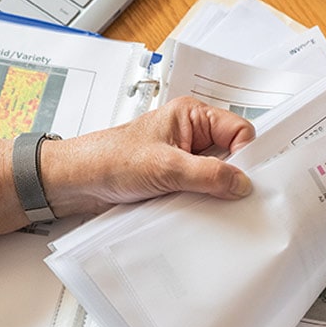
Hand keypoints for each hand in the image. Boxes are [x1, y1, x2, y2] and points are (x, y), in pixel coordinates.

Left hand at [41, 96, 254, 216]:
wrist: (77, 181)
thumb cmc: (111, 160)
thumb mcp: (166, 167)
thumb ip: (208, 175)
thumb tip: (242, 183)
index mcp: (192, 115)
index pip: (239, 131)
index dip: (247, 155)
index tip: (248, 180)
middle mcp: (192, 134)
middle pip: (232, 154)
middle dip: (233, 176)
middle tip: (236, 198)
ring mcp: (185, 157)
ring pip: (218, 175)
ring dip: (216, 192)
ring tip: (214, 206)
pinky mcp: (176, 178)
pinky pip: (203, 190)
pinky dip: (204, 201)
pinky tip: (201, 211)